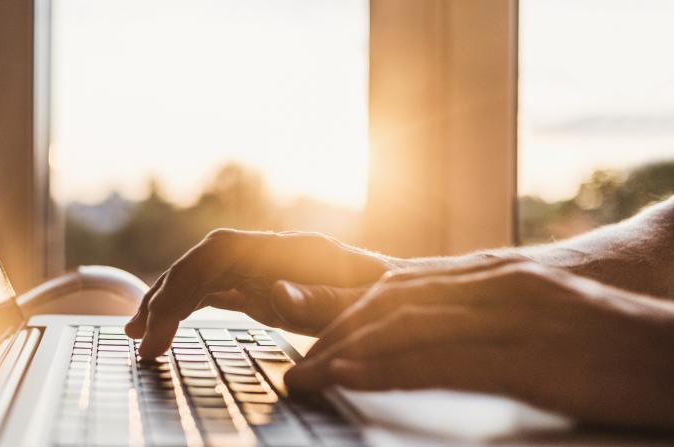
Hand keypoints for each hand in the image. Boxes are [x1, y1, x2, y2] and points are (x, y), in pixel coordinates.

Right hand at [124, 229, 395, 357]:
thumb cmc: (394, 306)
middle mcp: (275, 253)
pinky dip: (186, 307)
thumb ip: (322, 300)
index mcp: (296, 251)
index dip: (184, 281)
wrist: (414, 299)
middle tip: (142, 342)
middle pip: (203, 261)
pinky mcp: (264, 285)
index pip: (221, 252)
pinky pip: (215, 290)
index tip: (161, 322)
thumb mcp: (365, 308)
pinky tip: (166, 326)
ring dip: (168, 301)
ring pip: (202, 274)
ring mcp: (267, 267)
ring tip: (138, 336)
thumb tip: (274, 294)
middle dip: (166, 297)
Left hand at [286, 260, 673, 429]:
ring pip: (404, 323)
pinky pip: (441, 358)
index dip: (350, 314)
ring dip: (345, 351)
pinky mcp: (528, 354)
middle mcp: (495, 284)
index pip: (402, 288)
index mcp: (495, 275)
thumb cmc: (611, 345)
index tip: (317, 343)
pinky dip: (387, 366)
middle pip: (391, 302)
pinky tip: (353, 377)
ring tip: (308, 375)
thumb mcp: (538, 319)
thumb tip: (437, 344)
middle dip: (336, 334)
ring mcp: (510, 314)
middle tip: (301, 365)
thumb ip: (486, 321)